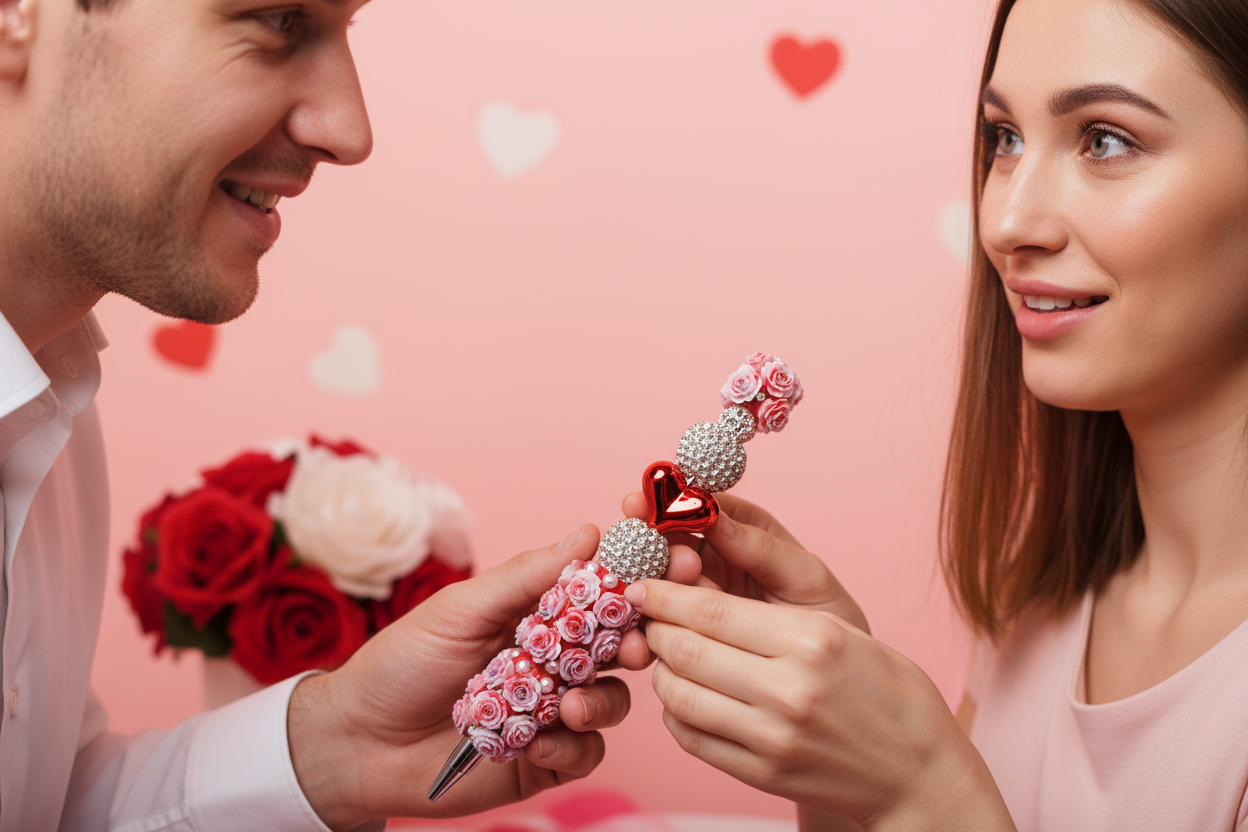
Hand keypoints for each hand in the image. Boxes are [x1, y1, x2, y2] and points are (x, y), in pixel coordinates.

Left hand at [287, 523, 633, 829]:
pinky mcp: (544, 760)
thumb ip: (526, 576)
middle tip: (635, 648)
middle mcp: (552, 661)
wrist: (358, 743)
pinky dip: (571, 748)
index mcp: (536, 616)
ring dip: (601, 702)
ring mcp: (551, 711)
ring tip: (568, 707)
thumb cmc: (402, 664)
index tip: (659, 575)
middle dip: (637, 645)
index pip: (598, 594)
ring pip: (611, 702)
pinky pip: (585, 754)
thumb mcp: (461, 609)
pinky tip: (537, 744)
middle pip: (620, 647)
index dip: (631, 586)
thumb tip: (588, 533)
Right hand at [621, 492, 867, 632]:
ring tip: (638, 604)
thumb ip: (762, 548)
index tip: (641, 503)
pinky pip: (650, 629)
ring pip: (649, 586)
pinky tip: (637, 647)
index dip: (663, 500)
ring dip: (635, 592)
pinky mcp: (680, 636)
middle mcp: (709, 558)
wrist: (834, 683)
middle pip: (661, 543)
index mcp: (739, 529)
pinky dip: (636, 636)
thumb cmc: (827, 620)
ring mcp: (691, 597)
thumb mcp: (806, 579)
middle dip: (648, 549)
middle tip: (659, 560)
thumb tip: (713, 515)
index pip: (694, 504)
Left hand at [625, 580, 1013, 830]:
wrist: (919, 772)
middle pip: (687, 650)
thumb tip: (700, 598)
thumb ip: (772, 615)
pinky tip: (684, 696)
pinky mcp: (762, 773)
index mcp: (810, 640)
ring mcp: (772, 737)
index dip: (666, 593)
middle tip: (646, 616)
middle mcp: (788, 689)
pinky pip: (693, 738)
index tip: (645, 583)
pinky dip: (676, 713)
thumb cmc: (888, 690)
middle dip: (655, 628)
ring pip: (680, 696)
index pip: (711, 610)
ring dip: (661, 671)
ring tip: (664, 656)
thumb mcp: (842, 631)